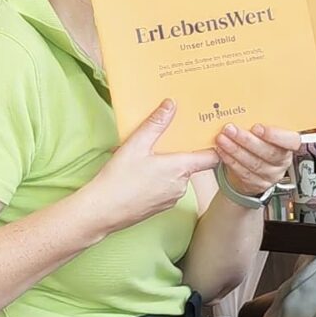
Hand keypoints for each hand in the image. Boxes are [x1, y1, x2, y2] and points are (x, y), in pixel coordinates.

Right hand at [84, 102, 214, 233]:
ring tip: (145, 159)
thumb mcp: (136, 145)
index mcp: (181, 168)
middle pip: (190, 165)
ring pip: (176, 177)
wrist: (102, 211)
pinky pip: (166, 188)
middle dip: (177, 153)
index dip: (213, 147)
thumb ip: (156, 124)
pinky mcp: (162, 207)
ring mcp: (172, 198)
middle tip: (162, 143)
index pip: (211, 158)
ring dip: (166, 167)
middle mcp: (182, 185)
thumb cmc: (119, 179)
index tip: (209, 137)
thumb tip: (170, 105)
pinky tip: (140, 175)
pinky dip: (158, 180)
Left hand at [213, 122, 303, 202]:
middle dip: (247, 141)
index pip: (291, 141)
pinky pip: (243, 173)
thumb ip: (261, 121)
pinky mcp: (257, 184)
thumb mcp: (264, 130)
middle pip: (269, 153)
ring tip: (222, 139)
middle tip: (230, 129)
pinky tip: (222, 151)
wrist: (252, 163)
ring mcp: (271, 175)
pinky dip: (230, 161)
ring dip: (235, 150)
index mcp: (288, 144)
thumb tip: (246, 106)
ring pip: (254, 164)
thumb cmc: (259, 141)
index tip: (258, 127)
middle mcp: (282, 161)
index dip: (276, 135)